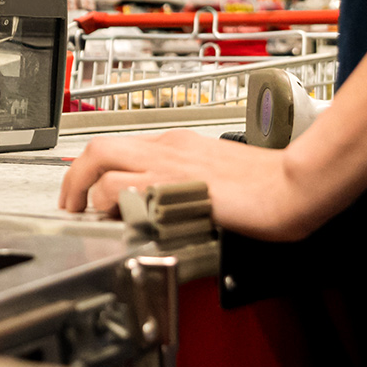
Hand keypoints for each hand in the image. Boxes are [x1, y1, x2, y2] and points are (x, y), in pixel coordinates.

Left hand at [55, 129, 329, 241]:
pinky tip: (116, 222)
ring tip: (89, 216)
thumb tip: (179, 202)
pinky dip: (109, 204)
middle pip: (100, 146)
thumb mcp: (223, 174)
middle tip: (72, 203)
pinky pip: (121, 187)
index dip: (101, 170)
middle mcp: (168, 148)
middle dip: (76, 175)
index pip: (125, 149)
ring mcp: (167, 164)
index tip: (94, 191)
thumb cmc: (272, 183)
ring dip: (86, 190)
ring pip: (101, 161)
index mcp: (180, 144)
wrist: (294, 184)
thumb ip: (194, 182)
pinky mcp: (171, 186)